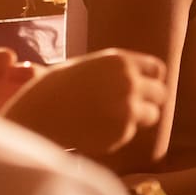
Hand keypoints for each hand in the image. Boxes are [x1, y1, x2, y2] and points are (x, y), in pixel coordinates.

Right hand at [0, 49, 166, 153]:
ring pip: (153, 115)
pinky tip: (93, 130)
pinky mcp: (122, 131)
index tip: (144, 89)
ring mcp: (128, 107)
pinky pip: (131, 133)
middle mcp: (129, 81)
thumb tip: (139, 78)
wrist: (34, 116)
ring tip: (108, 119)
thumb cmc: (53, 90)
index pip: (157, 69)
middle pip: (161, 93)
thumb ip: (114, 71)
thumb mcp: (86, 67)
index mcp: (120, 60)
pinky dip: (118, 134)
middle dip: (148, 101)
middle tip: (128, 109)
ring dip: (137, 119)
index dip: (151, 80)